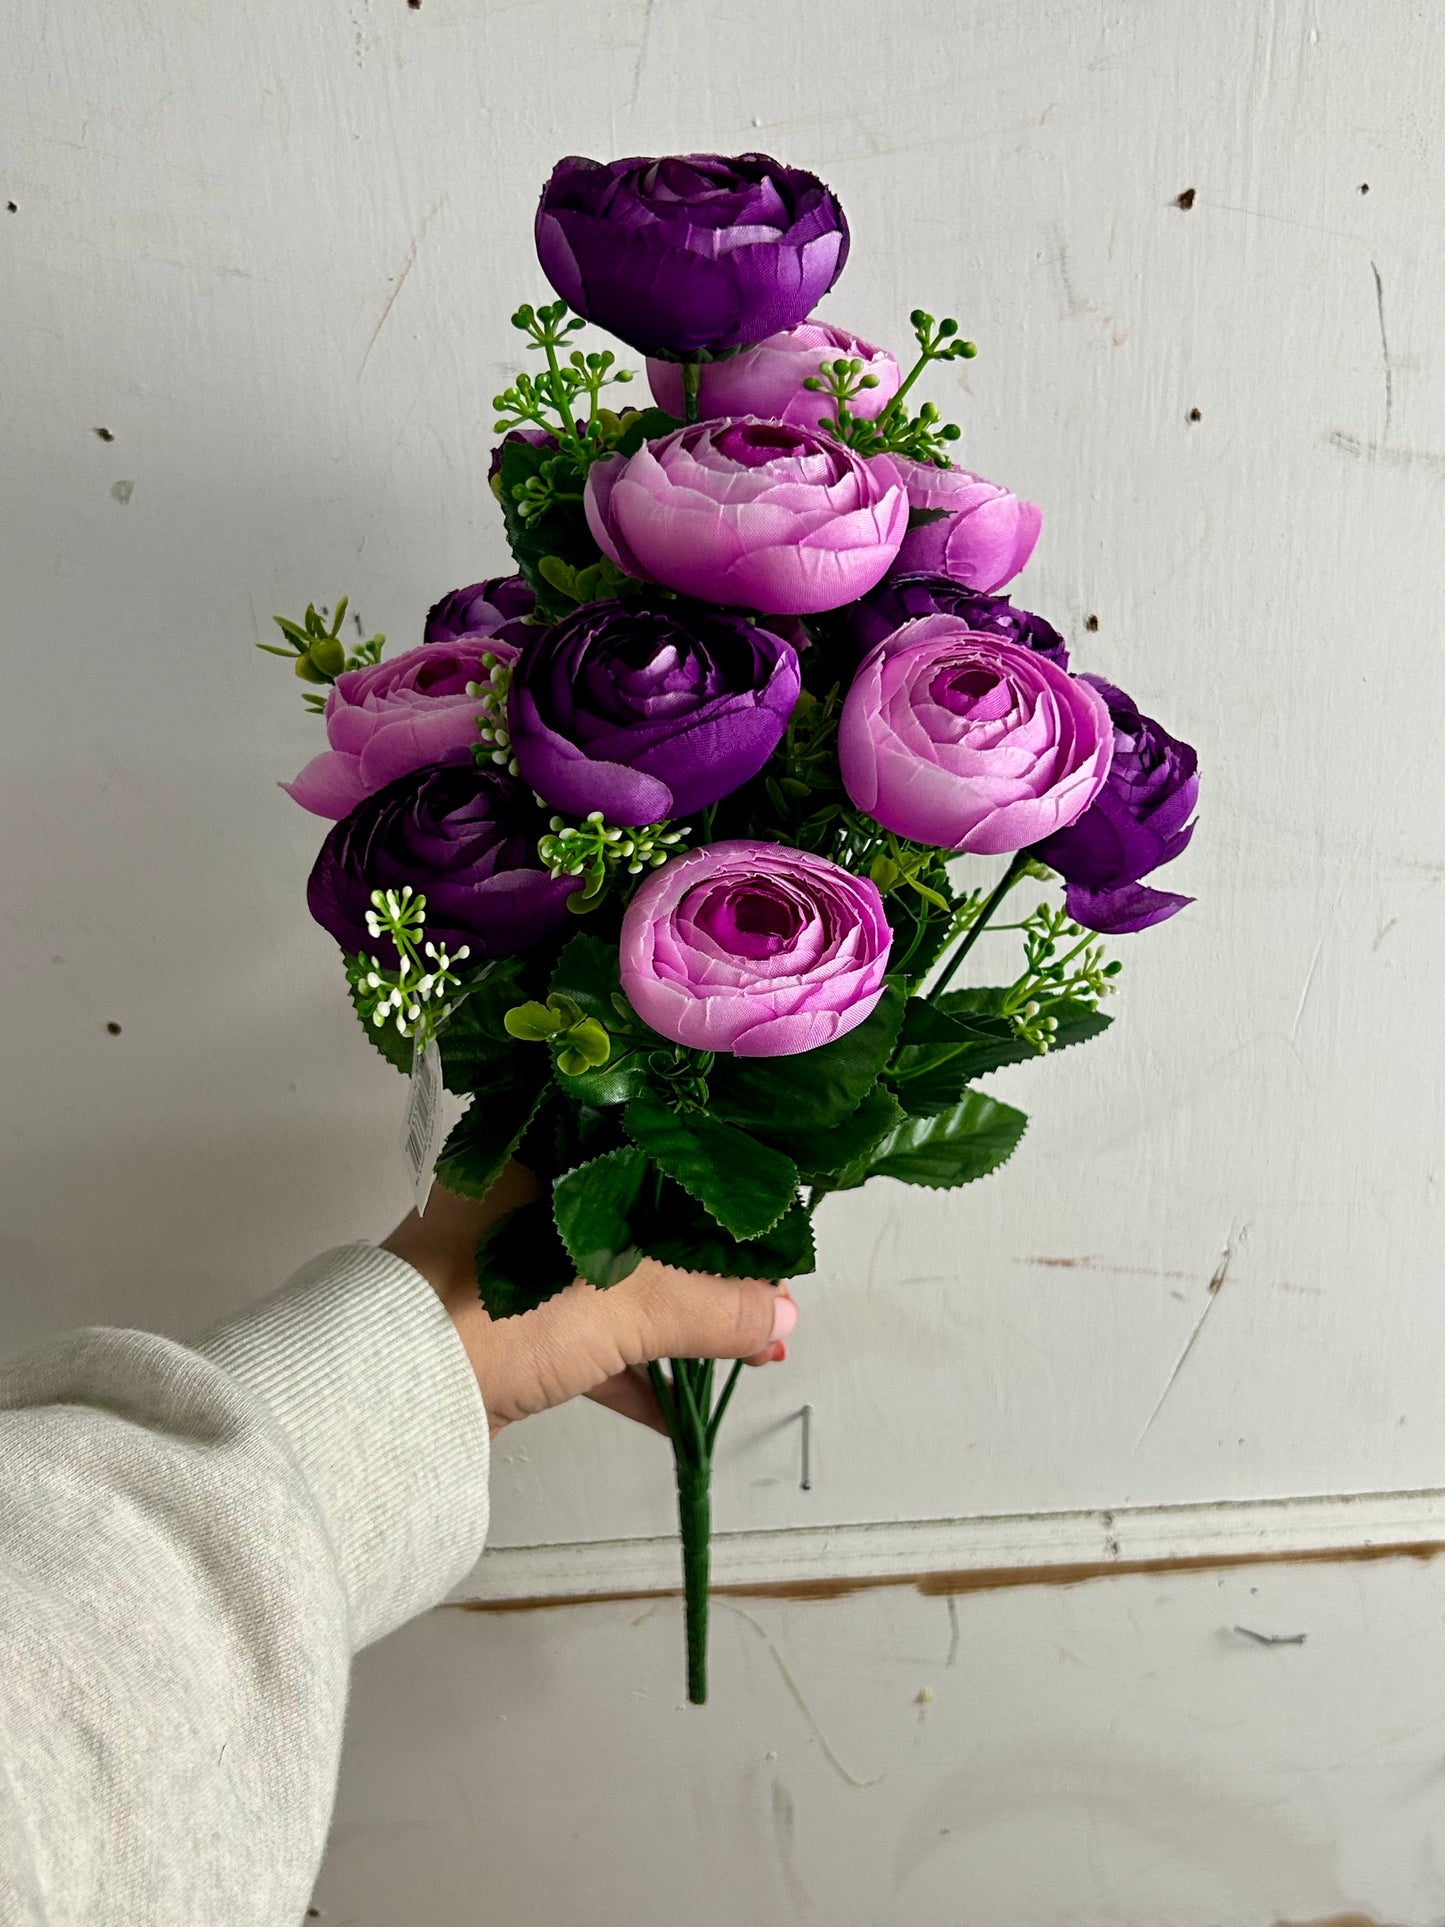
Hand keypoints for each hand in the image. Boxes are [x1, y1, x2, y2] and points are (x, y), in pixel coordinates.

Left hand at [383, 1167, 796, 1433]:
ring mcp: (508, 1263)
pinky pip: (583, 1336)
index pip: (652, 1148)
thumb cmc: (502, 1307)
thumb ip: (715, 1306)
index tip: (768, 1223)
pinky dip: (630, 1366)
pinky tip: (679, 1407)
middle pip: (641, 1221)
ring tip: (746, 1351)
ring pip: (614, 1282)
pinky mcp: (500, 1325)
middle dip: (709, 1270)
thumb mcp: (630, 1300)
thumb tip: (782, 1317)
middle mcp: (523, 1193)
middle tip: (767, 1297)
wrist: (393, 1394)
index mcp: (545, 1148)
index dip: (717, 1187)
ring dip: (678, 1323)